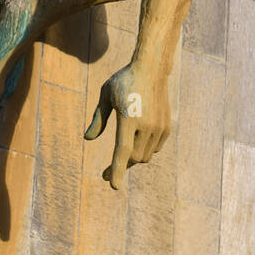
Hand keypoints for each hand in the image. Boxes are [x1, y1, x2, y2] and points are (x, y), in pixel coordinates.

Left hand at [85, 63, 170, 189]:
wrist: (152, 68)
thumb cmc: (124, 81)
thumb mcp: (106, 95)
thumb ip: (98, 118)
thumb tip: (88, 138)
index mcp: (129, 117)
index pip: (122, 150)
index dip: (117, 170)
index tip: (113, 186)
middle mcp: (146, 124)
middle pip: (133, 157)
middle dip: (121, 166)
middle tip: (107, 172)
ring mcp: (159, 126)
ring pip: (144, 156)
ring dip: (132, 159)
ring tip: (122, 153)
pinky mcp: (166, 127)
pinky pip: (154, 149)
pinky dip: (144, 150)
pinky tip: (137, 141)